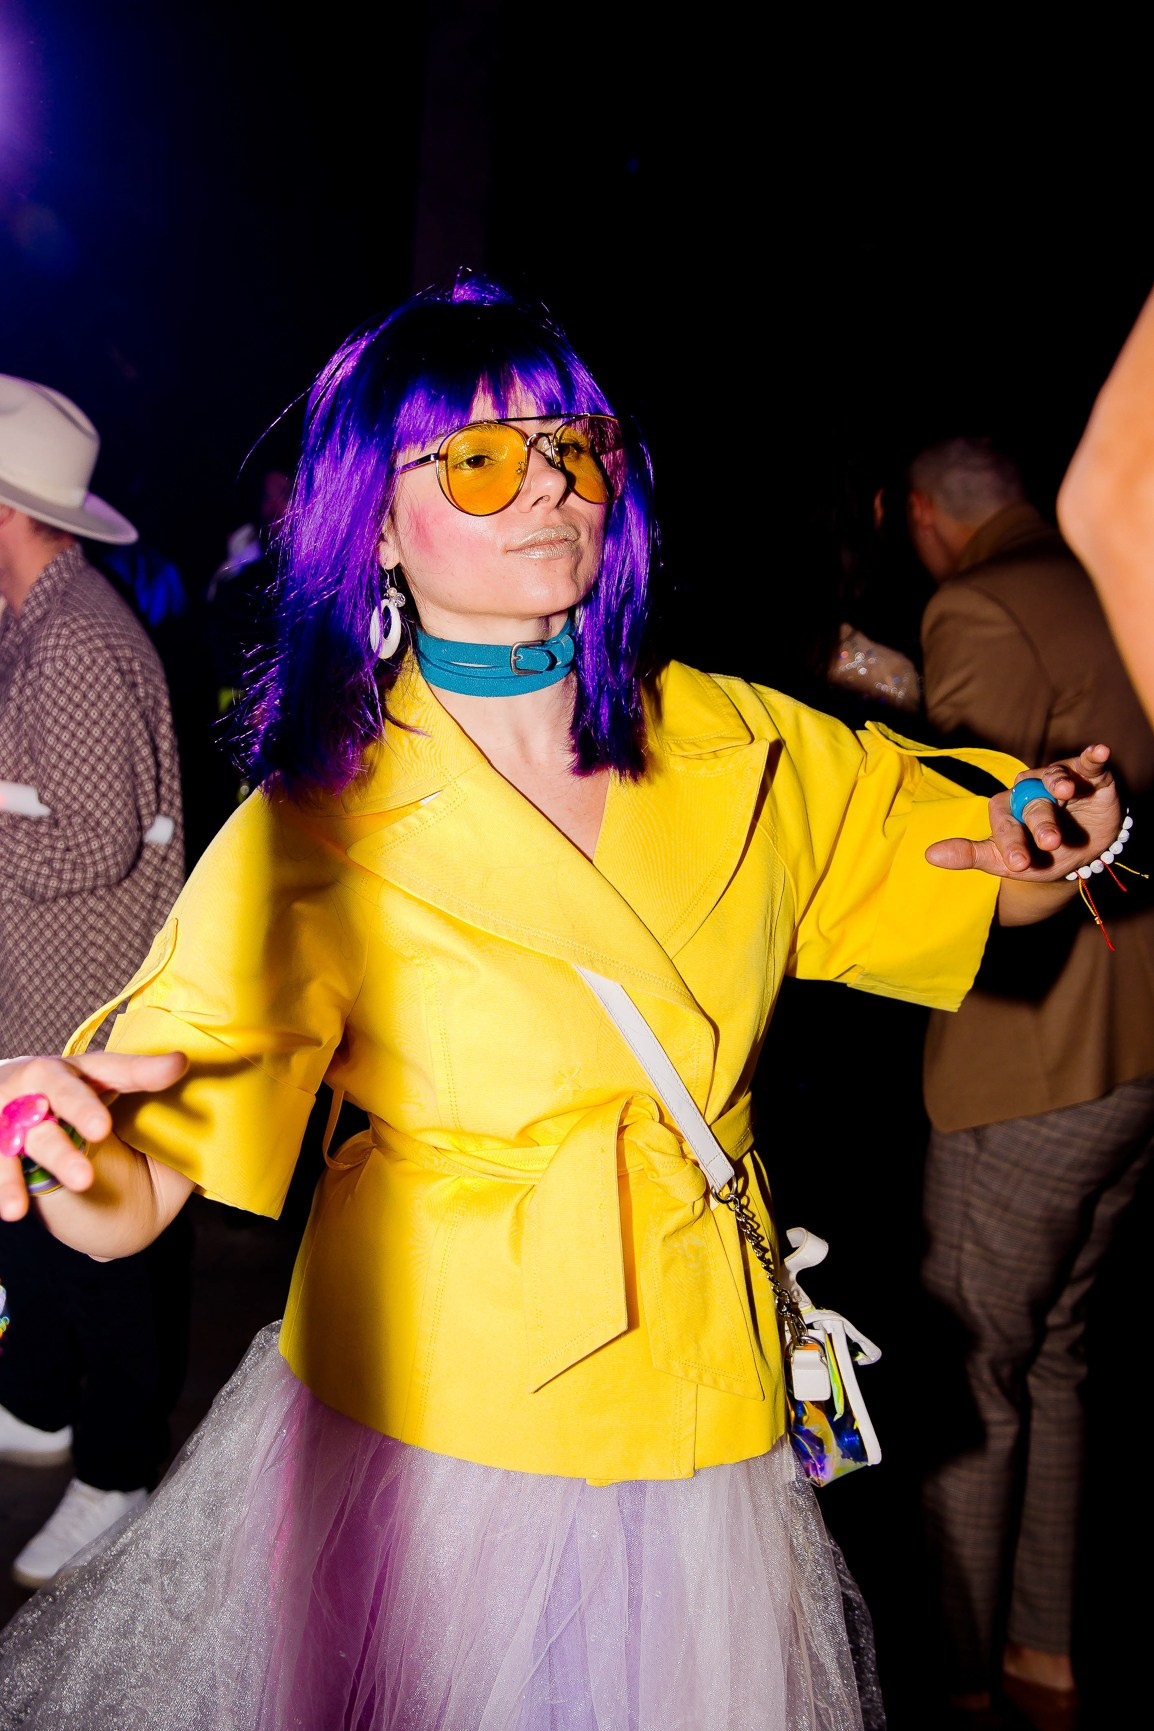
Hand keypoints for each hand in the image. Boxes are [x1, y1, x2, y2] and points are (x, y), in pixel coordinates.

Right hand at [0, 1051, 186, 1220]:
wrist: (4, 1128)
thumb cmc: (72, 1121)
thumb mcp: (116, 1120)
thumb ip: (158, 1132)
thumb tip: (212, 1139)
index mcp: (83, 1075)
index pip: (116, 1069)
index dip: (145, 1069)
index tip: (179, 1066)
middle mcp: (46, 1086)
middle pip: (63, 1088)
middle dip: (81, 1106)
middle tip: (102, 1129)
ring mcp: (13, 1114)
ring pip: (33, 1132)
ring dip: (56, 1155)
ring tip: (83, 1182)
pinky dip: (5, 1186)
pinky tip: (16, 1210)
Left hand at [925, 744, 1121, 879]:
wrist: (1083, 853)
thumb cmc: (1039, 855)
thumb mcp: (1006, 861)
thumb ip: (971, 855)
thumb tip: (929, 855)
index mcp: (1008, 809)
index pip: (1004, 821)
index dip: (1011, 841)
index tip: (1019, 863)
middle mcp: (1031, 790)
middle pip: (1031, 801)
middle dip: (1041, 822)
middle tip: (1051, 842)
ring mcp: (1059, 781)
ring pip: (1055, 778)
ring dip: (1059, 782)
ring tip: (1066, 791)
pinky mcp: (1089, 776)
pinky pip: (1089, 763)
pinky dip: (1093, 757)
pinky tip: (1098, 752)